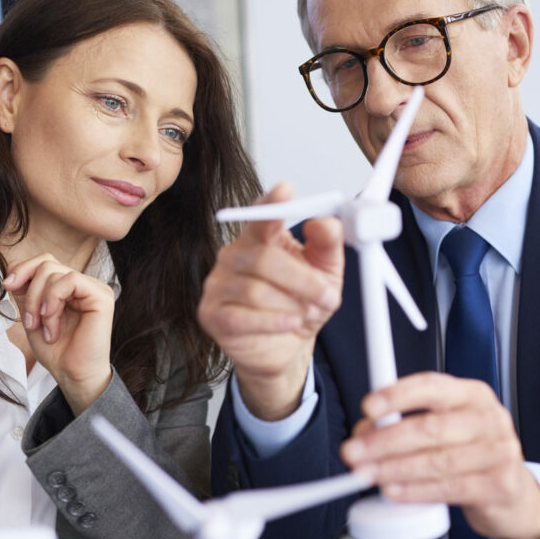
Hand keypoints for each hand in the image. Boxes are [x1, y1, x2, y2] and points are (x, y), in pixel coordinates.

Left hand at [2, 254, 115, 414]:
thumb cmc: (57, 352)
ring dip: (39, 302)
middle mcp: (82, 284)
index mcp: (67, 287)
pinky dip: (53, 301)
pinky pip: (70, 280)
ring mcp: (93, 288)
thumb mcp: (32, 315)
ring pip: (54, 271)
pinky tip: (52, 323)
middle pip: (46, 263)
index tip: (7, 287)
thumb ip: (25, 291)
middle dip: (29, 291)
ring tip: (43, 328)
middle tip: (28, 321)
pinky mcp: (101, 295)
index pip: (43, 261)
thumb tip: (13, 269)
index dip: (22, 269)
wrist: (72, 375)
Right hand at [198, 183, 344, 419]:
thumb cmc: (300, 305)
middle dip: (302, 280)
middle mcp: (234, 255)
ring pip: (255, 290)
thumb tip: (324, 222)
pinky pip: (241, 317)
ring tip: (306, 314)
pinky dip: (273, 321)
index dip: (271, 203)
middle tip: (327, 295)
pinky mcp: (211, 313)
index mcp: (260, 237)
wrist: (285, 347)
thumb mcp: (326, 272)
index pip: (261, 213)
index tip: (285, 191)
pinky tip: (289, 323)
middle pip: (263, 258)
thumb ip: (327, 243)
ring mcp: (218, 284)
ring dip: (290, 305)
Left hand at [340, 372, 539, 538]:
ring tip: (366, 474)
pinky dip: (416, 491)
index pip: (432, 386)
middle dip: (385, 441)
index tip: (369, 407)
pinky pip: (450, 488)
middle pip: (430, 427)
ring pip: (438, 461)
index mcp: (472, 395)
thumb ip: (408, 425)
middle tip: (353, 451)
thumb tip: (366, 431)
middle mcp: (489, 418)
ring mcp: (499, 452)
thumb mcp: (446, 430)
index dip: (398, 395)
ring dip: (394, 468)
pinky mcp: (500, 485)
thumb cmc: (471, 455)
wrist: (514, 494)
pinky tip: (393, 491)